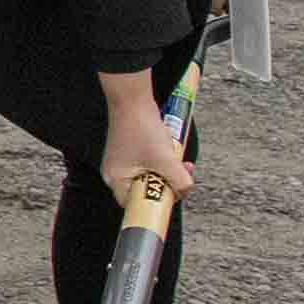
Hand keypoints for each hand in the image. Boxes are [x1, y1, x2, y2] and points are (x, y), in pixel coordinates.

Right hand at [97, 72, 194, 205]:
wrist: (133, 99)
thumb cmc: (141, 128)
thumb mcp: (165, 159)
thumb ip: (179, 180)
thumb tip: (187, 190)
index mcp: (116, 179)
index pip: (135, 205)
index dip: (155, 204)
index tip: (171, 199)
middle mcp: (116, 173)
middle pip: (146, 190)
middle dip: (167, 184)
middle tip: (180, 178)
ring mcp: (123, 162)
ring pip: (151, 176)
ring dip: (168, 171)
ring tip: (177, 160)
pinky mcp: (131, 151)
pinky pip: (150, 165)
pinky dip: (163, 161)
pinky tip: (170, 150)